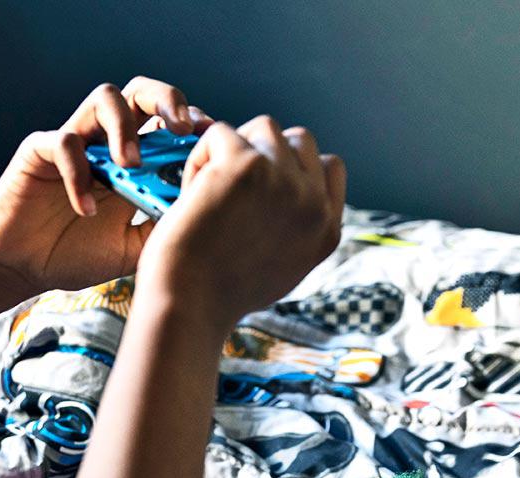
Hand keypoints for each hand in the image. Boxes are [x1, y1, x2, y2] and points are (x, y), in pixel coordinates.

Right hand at [0, 77, 213, 295]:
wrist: (22, 269)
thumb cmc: (76, 255)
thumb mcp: (134, 248)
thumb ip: (162, 226)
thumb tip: (202, 209)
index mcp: (134, 158)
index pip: (168, 122)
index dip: (192, 123)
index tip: (211, 143)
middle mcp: (106, 140)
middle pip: (141, 92)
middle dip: (167, 101)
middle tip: (182, 129)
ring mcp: (75, 141)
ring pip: (104, 97)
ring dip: (125, 126)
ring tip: (132, 165)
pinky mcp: (39, 150)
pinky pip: (64, 143)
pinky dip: (79, 174)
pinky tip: (86, 209)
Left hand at [133, 115, 345, 337]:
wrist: (190, 306)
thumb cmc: (221, 295)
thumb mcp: (282, 268)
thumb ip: (298, 228)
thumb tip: (293, 194)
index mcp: (327, 229)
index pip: (330, 166)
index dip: (294, 167)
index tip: (262, 189)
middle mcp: (313, 203)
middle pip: (299, 139)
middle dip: (265, 151)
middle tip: (231, 185)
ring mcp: (282, 180)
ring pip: (262, 128)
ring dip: (233, 148)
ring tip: (209, 189)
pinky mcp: (244, 164)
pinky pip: (220, 133)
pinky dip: (199, 157)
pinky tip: (190, 193)